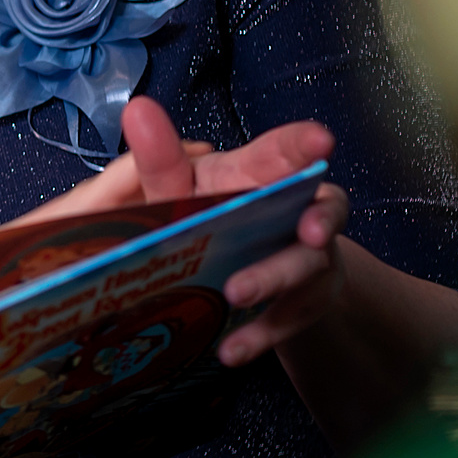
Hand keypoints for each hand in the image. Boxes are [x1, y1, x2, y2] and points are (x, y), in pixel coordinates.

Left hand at [113, 97, 352, 365]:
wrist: (249, 272)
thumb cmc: (214, 215)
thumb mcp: (183, 188)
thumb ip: (162, 158)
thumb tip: (137, 109)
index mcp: (267, 175)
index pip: (291, 153)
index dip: (306, 145)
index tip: (320, 139)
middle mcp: (301, 211)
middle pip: (320, 211)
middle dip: (316, 221)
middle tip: (306, 230)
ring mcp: (309, 258)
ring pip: (307, 266)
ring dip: (275, 278)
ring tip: (236, 292)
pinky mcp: (305, 303)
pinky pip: (289, 317)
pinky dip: (260, 333)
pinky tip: (231, 349)